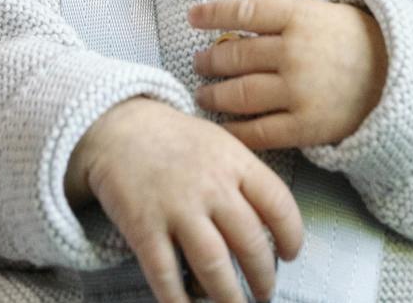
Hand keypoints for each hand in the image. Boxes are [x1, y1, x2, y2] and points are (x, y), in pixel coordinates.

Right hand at [65, 97, 303, 302]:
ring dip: (229, 296)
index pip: (278, 204)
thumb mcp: (221, 144)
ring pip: (213, 264)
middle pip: (249, 243)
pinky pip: (165, 273)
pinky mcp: (144, 226)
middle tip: (264, 292)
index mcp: (235, 162)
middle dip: (262, 276)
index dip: (291, 236)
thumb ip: (245, 179)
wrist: (121, 127)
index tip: (290, 255)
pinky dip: (178, 300)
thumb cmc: (177, 140)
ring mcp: (177, 207)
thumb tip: (272, 224)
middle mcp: (211, 186)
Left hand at [189, 0, 388, 149]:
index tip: (192, 18)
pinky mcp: (306, 127)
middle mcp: (295, 52)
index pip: (243, 12)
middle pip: (235, 55)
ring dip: (214, 94)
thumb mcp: (327, 10)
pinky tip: (222, 127)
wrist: (402, 81)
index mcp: (300, 17)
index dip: (212, 14)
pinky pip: (258, 131)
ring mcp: (299, 91)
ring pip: (240, 93)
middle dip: (210, 60)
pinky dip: (234, 130)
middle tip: (200, 63)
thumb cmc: (361, 41)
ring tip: (204, 93)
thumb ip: (289, 3)